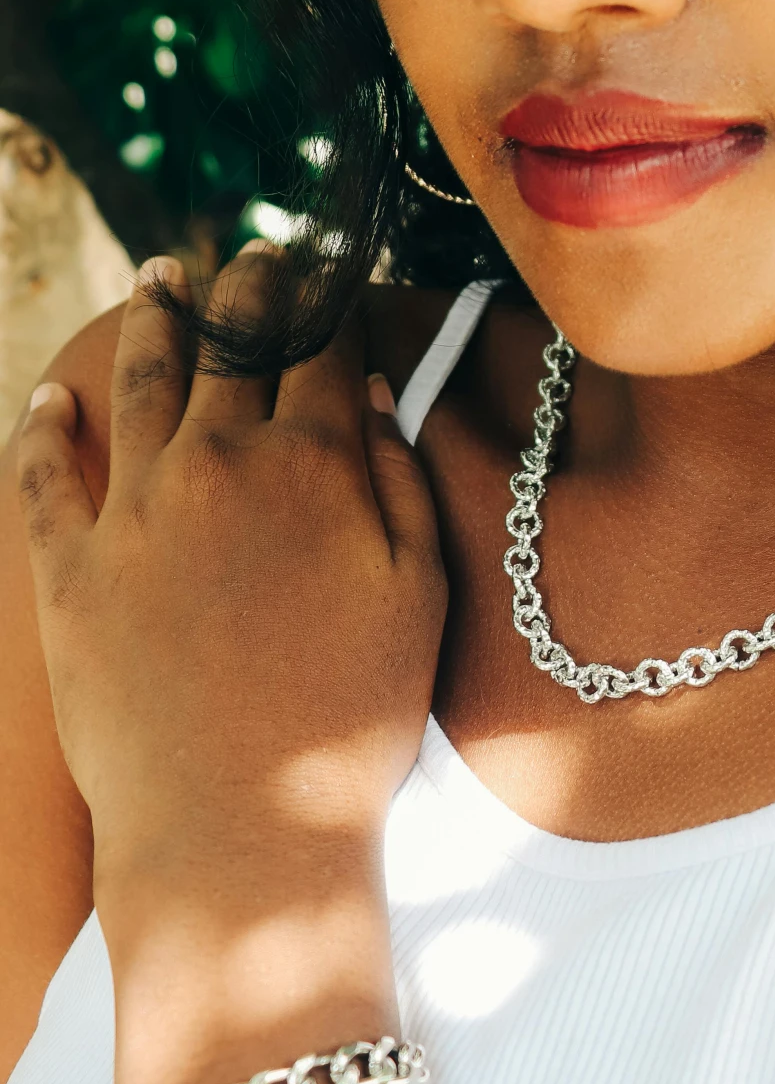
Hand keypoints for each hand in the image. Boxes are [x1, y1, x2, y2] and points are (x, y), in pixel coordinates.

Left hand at [17, 251, 445, 916]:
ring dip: (153, 320)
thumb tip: (374, 397)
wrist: (239, 830)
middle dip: (250, 289)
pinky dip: (47, 425)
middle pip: (233, 346)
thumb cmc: (351, 724)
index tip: (332, 270)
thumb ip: (402, 483)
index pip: (323, 348)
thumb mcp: (420, 596)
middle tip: (255, 253)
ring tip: (160, 278)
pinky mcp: (69, 572)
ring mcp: (135, 513)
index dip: (331, 299)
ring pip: (140, 383)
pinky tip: (52, 392)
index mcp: (314, 466)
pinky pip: (46, 475)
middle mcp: (219, 465)